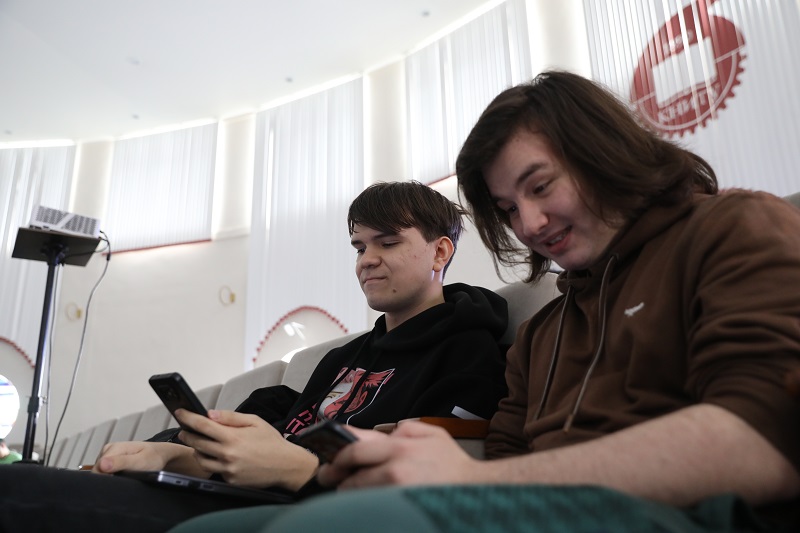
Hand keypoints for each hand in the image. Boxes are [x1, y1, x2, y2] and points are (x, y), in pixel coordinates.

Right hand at [92, 440, 190, 473]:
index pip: (97, 468)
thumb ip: (122, 462)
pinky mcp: (110, 461)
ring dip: (109, 478)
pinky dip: (111, 477)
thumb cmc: (153, 458)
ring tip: (125, 478)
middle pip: (97, 470)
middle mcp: (108, 450)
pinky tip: (121, 477)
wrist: (160, 454)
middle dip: (107, 479)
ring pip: (100, 472)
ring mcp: (108, 455)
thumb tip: (102, 464)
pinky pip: (104, 471)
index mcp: (113, 448)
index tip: (117, 483)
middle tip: (124, 482)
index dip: (105, 479)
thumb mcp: (140, 462)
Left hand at [175, 409, 318, 490]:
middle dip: (187, 434)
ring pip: (201, 460)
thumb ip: (231, 417)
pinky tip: (217, 456)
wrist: (286, 465)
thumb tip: (210, 414)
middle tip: (184, 430)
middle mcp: (227, 454)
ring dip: (197, 450)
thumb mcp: (255, 421)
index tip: (179, 412)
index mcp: (233, 437)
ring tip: (199, 444)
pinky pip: (214, 470)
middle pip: (197, 443)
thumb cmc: (271, 441)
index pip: (203, 425)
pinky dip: (212, 462)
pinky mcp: (230, 480)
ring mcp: (228, 470)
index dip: (188, 418)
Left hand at [318, 421, 476, 488]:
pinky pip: (370, 503)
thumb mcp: (433, 434)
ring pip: (357, 489)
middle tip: (327, 476)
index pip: (355, 444)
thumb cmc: (453, 465)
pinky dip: (363, 502)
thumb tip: (382, 435)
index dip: (336, 450)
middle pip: (351, 467)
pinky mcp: (397, 505)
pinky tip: (363, 502)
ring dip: (348, 489)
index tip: (327, 455)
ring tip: (346, 489)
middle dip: (334, 472)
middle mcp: (395, 466)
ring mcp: (395, 489)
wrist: (474, 491)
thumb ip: (405, 429)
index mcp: (401, 444)